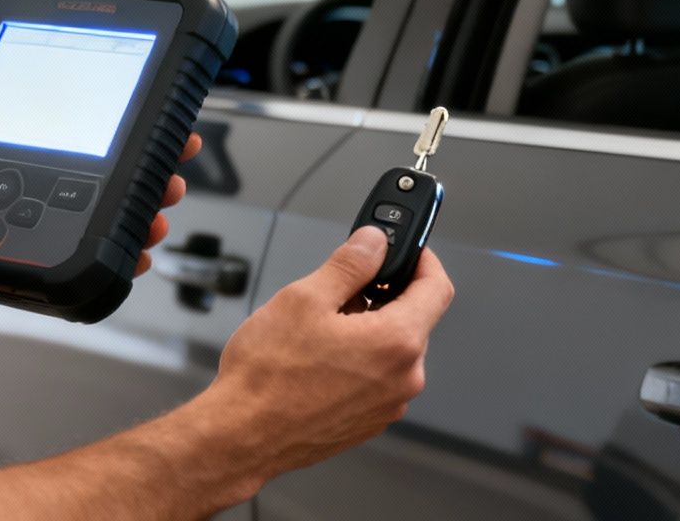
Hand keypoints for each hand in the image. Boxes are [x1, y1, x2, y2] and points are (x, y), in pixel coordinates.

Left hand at [0, 42, 201, 295]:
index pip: (52, 119)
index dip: (98, 115)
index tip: (136, 108)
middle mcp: (5, 171)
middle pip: (86, 165)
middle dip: (138, 165)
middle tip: (169, 166)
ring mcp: (11, 210)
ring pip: (86, 207)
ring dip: (133, 206)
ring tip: (159, 206)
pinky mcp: (9, 246)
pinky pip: (62, 243)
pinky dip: (104, 247)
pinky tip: (131, 246)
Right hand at [198, 227, 453, 480]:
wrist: (242, 436)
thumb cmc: (268, 376)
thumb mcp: (305, 298)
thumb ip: (350, 263)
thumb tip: (374, 242)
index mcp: (396, 342)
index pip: (436, 288)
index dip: (423, 260)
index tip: (408, 250)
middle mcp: (403, 378)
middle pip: (411, 320)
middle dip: (381, 298)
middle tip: (338, 292)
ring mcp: (387, 404)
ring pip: (390, 350)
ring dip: (366, 331)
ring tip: (318, 332)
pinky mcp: (368, 421)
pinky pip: (376, 379)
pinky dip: (357, 361)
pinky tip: (318, 361)